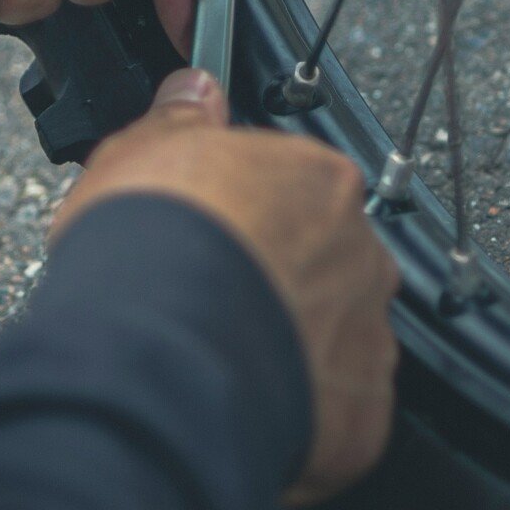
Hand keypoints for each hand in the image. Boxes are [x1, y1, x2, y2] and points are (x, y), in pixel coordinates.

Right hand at [53, 68, 398, 505]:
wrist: (161, 352)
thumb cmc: (154, 245)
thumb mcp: (141, 151)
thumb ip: (178, 119)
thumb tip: (193, 91)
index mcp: (321, 184)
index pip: (298, 191)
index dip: (248, 215)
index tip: (211, 234)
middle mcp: (362, 257)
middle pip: (326, 266)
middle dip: (277, 283)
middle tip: (210, 302)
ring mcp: (368, 338)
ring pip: (336, 342)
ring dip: (291, 350)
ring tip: (220, 364)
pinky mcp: (363, 417)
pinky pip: (337, 416)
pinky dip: (298, 418)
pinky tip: (242, 409)